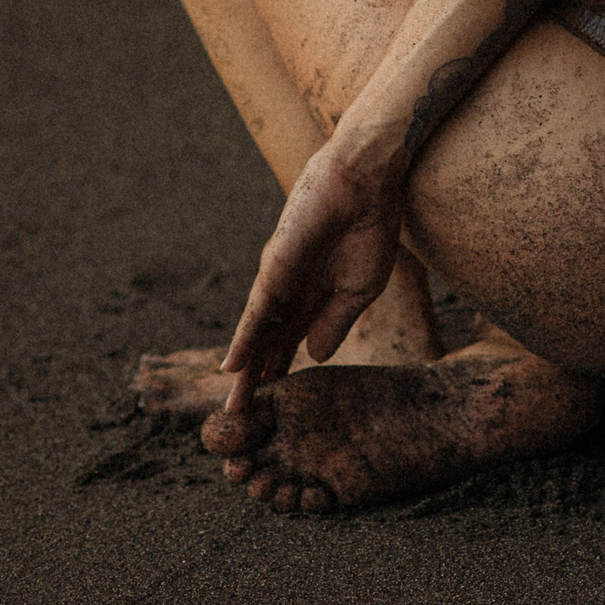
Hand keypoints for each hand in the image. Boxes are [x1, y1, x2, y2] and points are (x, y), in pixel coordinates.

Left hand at [219, 137, 403, 413]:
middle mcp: (292, 293)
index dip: (281, 374)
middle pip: (267, 345)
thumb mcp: (360, 289)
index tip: (272, 411)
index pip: (290, 345)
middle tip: (242, 420)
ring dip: (244, 370)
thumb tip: (312, 357)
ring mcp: (280, 281)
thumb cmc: (371, 227)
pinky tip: (233, 365)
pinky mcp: (275, 268)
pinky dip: (243, 339)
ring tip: (233, 407)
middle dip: (256, 381)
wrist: (369, 183)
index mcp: (315, 298)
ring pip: (256, 334)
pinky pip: (256, 311)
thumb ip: (335, 323)